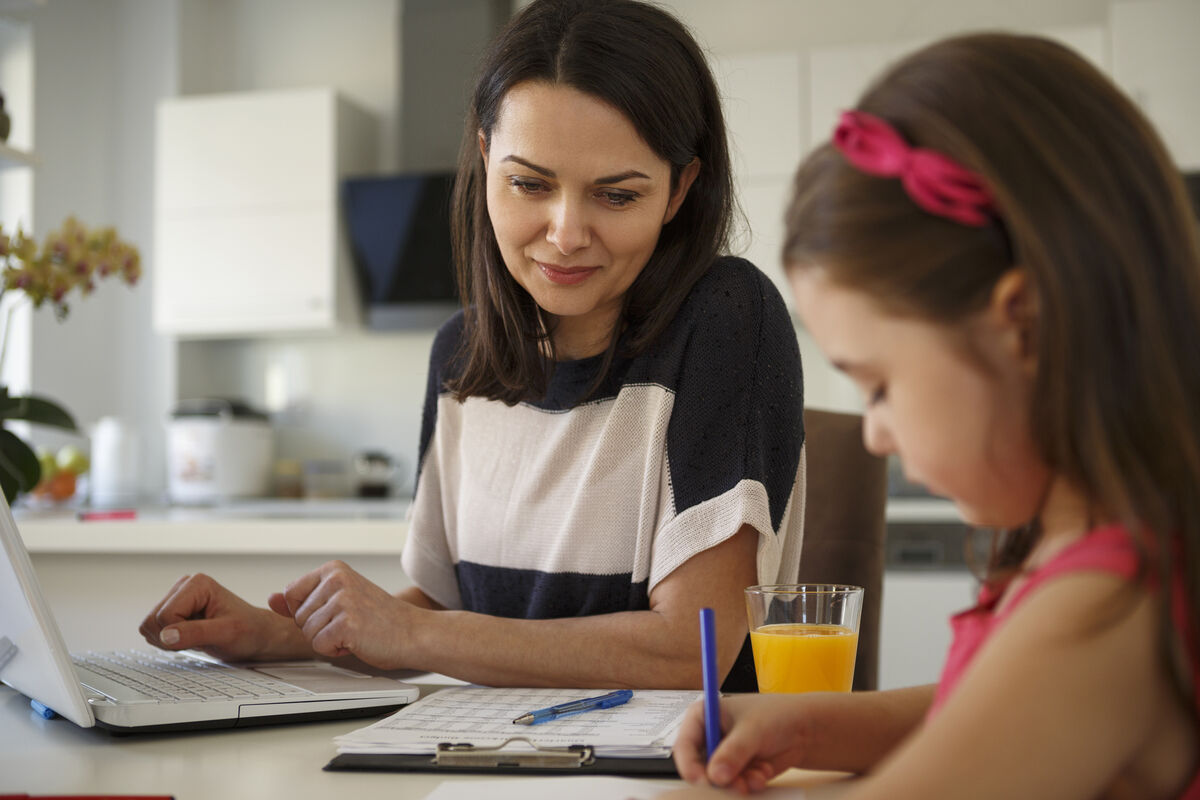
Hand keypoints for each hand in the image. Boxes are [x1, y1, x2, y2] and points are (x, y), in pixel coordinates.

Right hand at [139, 573, 305, 661]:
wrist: (257, 634)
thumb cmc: (248, 630)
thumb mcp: (226, 633)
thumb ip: (196, 633)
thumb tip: (166, 636)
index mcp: (197, 584)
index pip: (165, 616)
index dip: (180, 634)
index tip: (205, 635)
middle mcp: (183, 587)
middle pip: (152, 621)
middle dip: (172, 637)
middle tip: (200, 637)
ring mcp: (176, 598)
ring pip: (148, 626)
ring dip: (168, 640)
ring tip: (196, 637)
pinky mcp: (172, 610)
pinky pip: (151, 631)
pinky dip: (167, 641)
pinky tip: (189, 637)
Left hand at [270, 560, 416, 669]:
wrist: (413, 633)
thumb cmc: (378, 618)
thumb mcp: (338, 600)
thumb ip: (303, 599)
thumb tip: (271, 598)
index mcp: (333, 569)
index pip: (291, 594)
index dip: (308, 612)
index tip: (337, 611)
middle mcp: (336, 579)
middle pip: (298, 617)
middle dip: (319, 628)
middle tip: (351, 623)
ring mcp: (342, 601)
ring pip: (308, 633)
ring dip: (329, 640)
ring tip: (356, 631)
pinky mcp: (346, 623)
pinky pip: (319, 646)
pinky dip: (336, 651)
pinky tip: (358, 641)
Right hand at [673, 694, 810, 793]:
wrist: (805, 728)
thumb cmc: (777, 715)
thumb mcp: (752, 730)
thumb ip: (733, 752)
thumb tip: (716, 776)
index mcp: (703, 716)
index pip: (684, 745)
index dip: (690, 766)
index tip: (703, 781)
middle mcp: (709, 737)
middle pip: (698, 768)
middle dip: (719, 780)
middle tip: (738, 786)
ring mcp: (722, 755)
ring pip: (717, 781)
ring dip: (738, 783)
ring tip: (758, 774)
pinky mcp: (736, 770)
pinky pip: (733, 787)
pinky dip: (749, 784)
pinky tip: (763, 771)